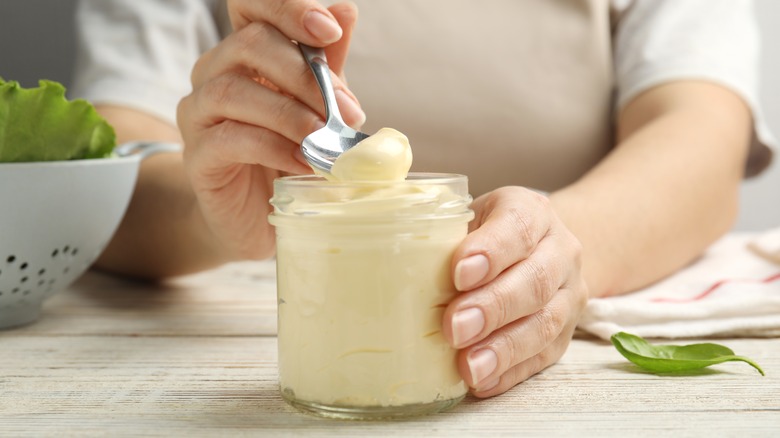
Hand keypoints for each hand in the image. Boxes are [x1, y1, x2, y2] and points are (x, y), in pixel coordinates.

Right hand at [176, 0, 364, 258]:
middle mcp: (214, 74)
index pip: (250, 6)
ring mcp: (199, 114)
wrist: (259, 219)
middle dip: (305, 75)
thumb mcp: (317, 107)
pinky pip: (229, 139)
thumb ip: (326, 64)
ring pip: (232, 90)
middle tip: (346, 111)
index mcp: (245, 54)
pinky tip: (302, 162)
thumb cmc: (288, 156)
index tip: (329, 31)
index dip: (286, 8)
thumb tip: (345, 10)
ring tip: (324, 138)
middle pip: (249, 44)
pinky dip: (273, 147)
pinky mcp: (198, 156)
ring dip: (288, 113)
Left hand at [443, 186, 588, 396]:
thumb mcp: (465, 218)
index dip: (491, 251)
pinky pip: (543, 357)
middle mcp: (559, 251)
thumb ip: (439, 233)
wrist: (536, 250)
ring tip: (469, 367)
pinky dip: (511, 372)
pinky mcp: (564, 335)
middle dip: (492, 307)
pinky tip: (483, 381)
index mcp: (531, 212)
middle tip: (454, 328)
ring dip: (503, 348)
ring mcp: (568, 295)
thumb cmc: (484, 234)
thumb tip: (388, 264)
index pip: (518, 226)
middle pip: (535, 280)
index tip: (459, 273)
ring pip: (544, 324)